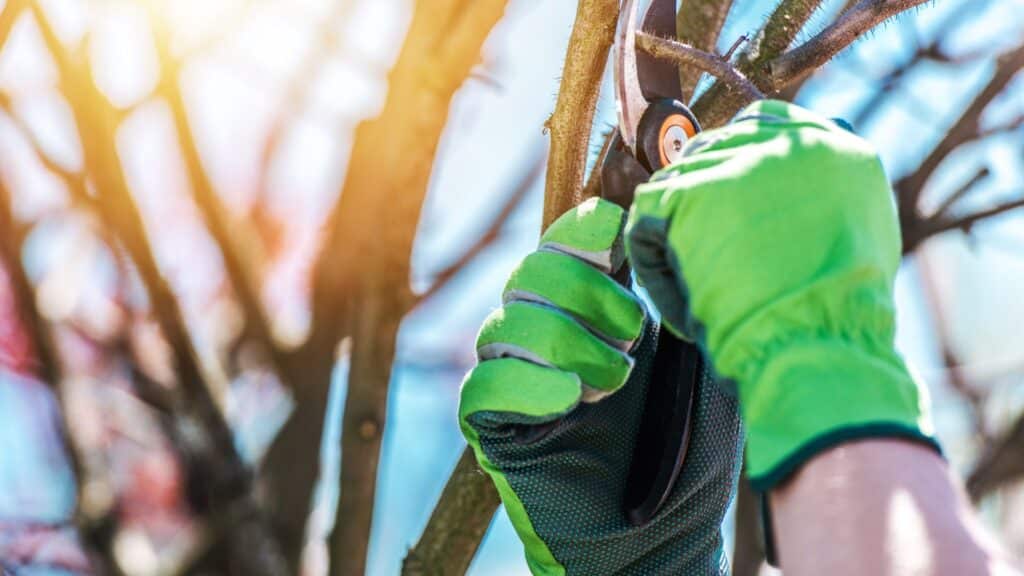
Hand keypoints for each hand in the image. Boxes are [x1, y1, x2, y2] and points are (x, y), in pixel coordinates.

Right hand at [459, 198, 742, 574]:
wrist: (665, 542)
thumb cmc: (691, 459)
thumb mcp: (707, 368)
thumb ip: (689, 305)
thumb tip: (675, 238)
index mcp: (598, 315)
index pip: (566, 243)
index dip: (583, 230)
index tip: (619, 240)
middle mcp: (551, 340)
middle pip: (530, 273)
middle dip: (582, 292)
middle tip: (630, 337)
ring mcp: (520, 384)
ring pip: (502, 323)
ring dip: (562, 341)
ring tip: (611, 384)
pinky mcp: (495, 431)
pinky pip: (483, 387)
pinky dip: (523, 383)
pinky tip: (567, 401)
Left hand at [625, 99, 939, 491]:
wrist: (819, 342)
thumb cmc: (839, 317)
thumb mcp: (860, 237)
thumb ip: (823, 197)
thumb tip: (790, 188)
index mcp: (832, 147)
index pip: (762, 124)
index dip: (736, 165)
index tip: (726, 206)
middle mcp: (785, 142)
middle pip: (713, 149)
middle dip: (701, 202)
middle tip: (707, 256)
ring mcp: (735, 162)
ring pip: (676, 183)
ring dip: (677, 236)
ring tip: (702, 289)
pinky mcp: (690, 191)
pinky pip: (646, 218)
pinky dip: (654, 265)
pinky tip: (681, 300)